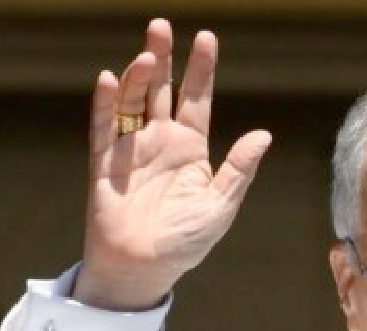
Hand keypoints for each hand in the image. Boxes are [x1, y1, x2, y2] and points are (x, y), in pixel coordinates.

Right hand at [71, 19, 271, 310]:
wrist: (143, 268)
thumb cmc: (185, 242)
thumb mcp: (220, 206)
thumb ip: (239, 169)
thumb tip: (264, 135)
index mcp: (190, 148)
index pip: (197, 99)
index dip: (201, 69)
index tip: (206, 38)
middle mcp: (160, 140)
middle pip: (161, 89)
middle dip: (163, 57)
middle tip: (161, 25)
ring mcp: (131, 148)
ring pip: (131, 100)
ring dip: (136, 76)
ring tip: (147, 56)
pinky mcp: (104, 162)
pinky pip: (103, 126)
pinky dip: (104, 103)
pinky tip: (108, 79)